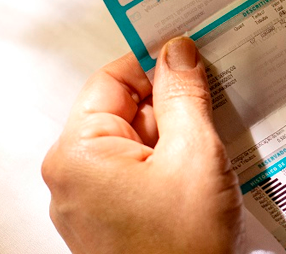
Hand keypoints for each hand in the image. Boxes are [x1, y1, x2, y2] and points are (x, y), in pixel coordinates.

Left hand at [42, 38, 242, 253]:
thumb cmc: (181, 249)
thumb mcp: (194, 155)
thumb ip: (184, 95)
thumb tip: (177, 52)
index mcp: (77, 153)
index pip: (112, 78)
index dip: (153, 62)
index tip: (188, 54)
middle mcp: (74, 175)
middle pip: (125, 109)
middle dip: (170, 104)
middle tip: (211, 103)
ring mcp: (91, 200)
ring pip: (137, 141)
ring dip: (175, 135)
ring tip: (209, 146)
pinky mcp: (111, 217)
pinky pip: (139, 170)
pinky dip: (170, 162)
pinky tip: (199, 171)